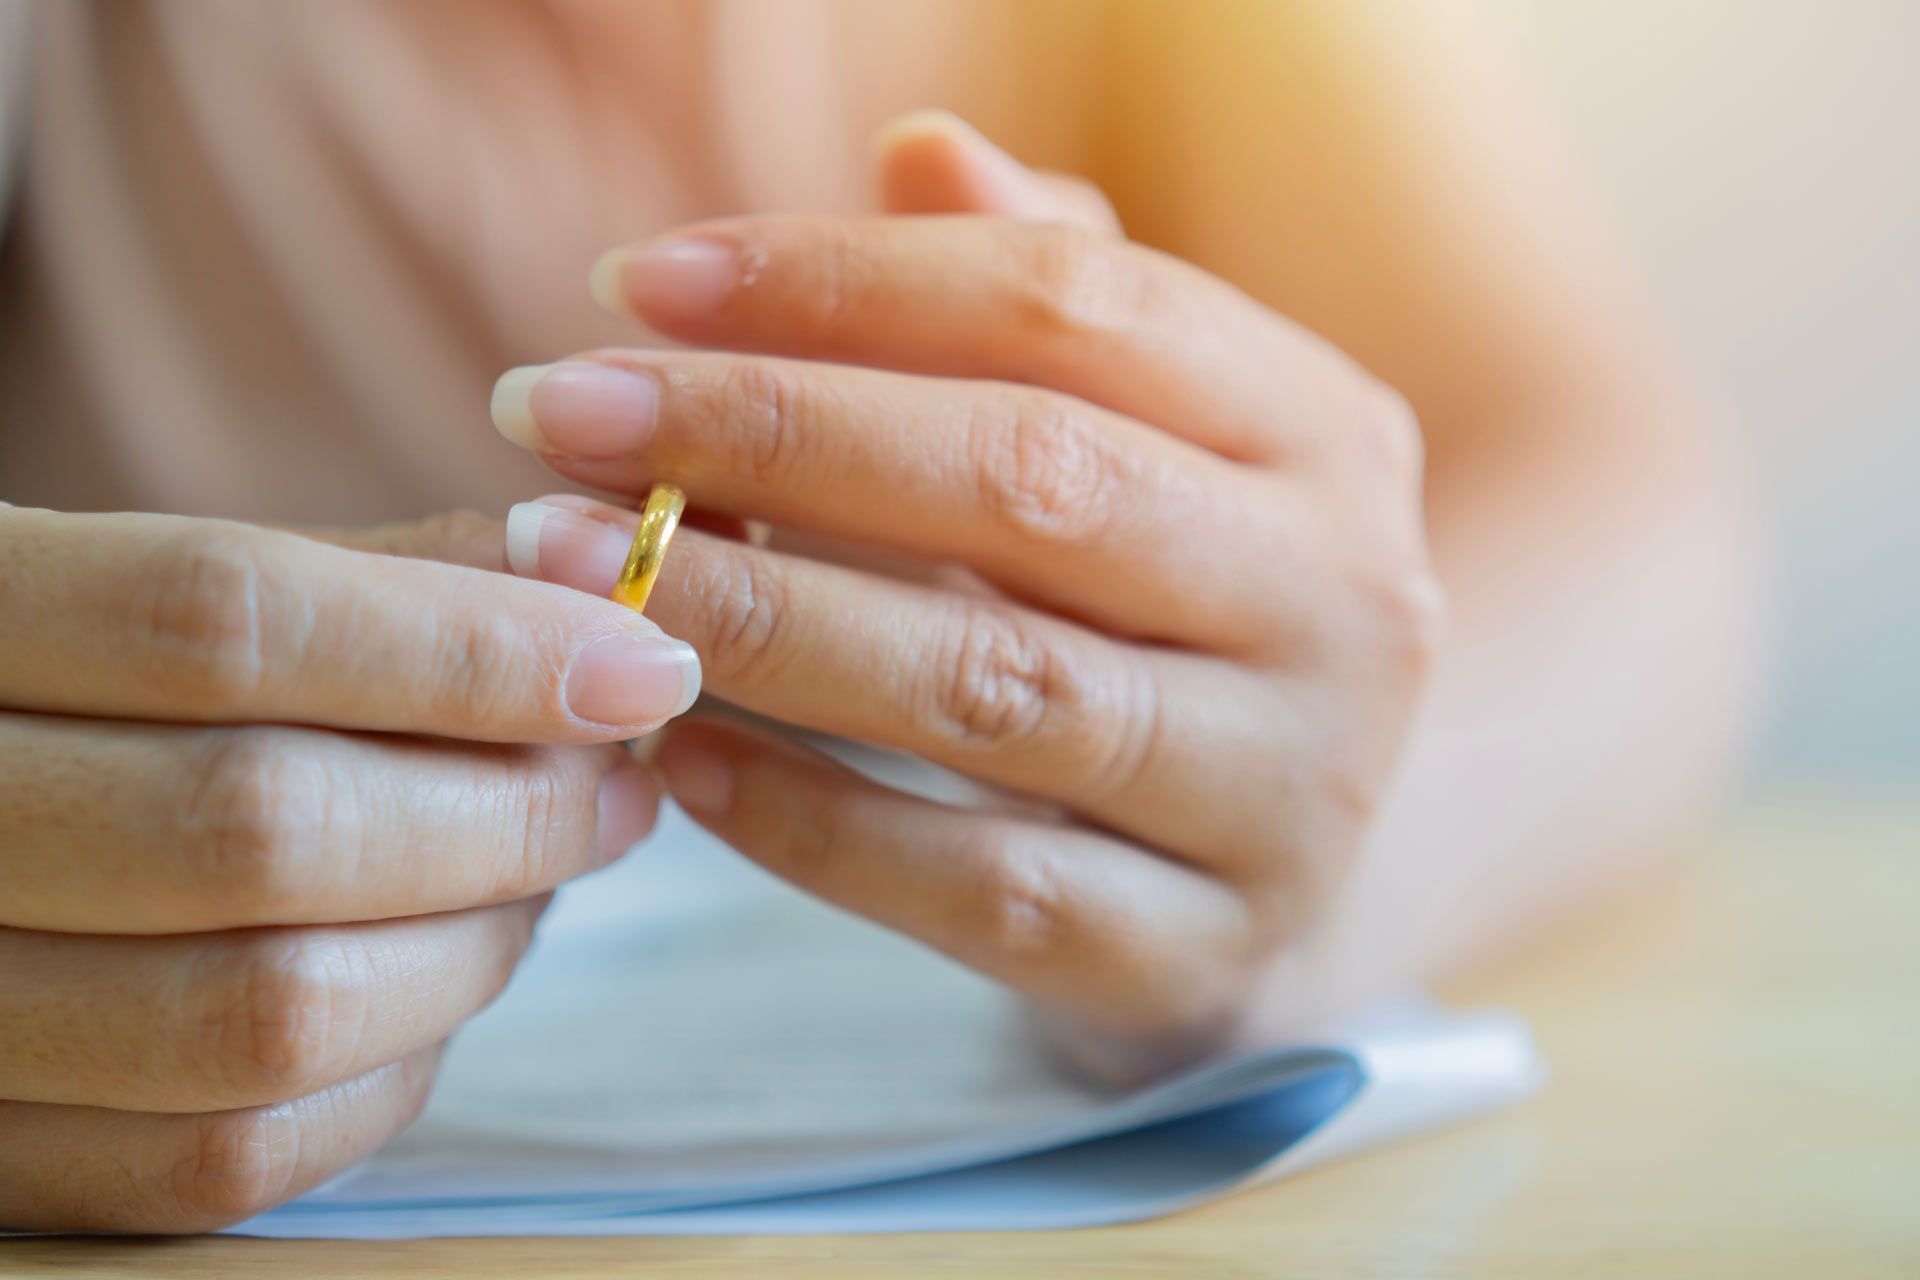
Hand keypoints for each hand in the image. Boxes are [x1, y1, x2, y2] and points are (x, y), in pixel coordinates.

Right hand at [0, 506, 699, 1231]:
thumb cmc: (90, 694)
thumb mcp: (176, 588)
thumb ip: (375, 582)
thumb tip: (602, 588)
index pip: (226, 620)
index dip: (467, 647)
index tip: (644, 663)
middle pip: (263, 824)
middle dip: (503, 809)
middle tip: (615, 782)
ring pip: (269, 1011)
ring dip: (474, 944)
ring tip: (544, 875)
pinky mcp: (7, 1161)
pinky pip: (237, 1150)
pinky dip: (395, 1063)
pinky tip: (439, 979)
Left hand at [491, 114, 1441, 1081]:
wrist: (1282, 862)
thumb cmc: (1168, 607)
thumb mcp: (1142, 439)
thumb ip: (1043, 297)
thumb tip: (920, 150)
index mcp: (1328, 432)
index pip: (1072, 304)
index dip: (841, 281)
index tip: (629, 287)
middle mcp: (1348, 604)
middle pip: (1033, 477)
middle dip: (773, 431)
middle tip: (556, 413)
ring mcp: (1292, 791)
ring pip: (999, 684)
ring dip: (763, 614)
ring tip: (583, 568)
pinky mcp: (1208, 951)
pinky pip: (986, 890)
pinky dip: (815, 824)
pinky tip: (680, 756)